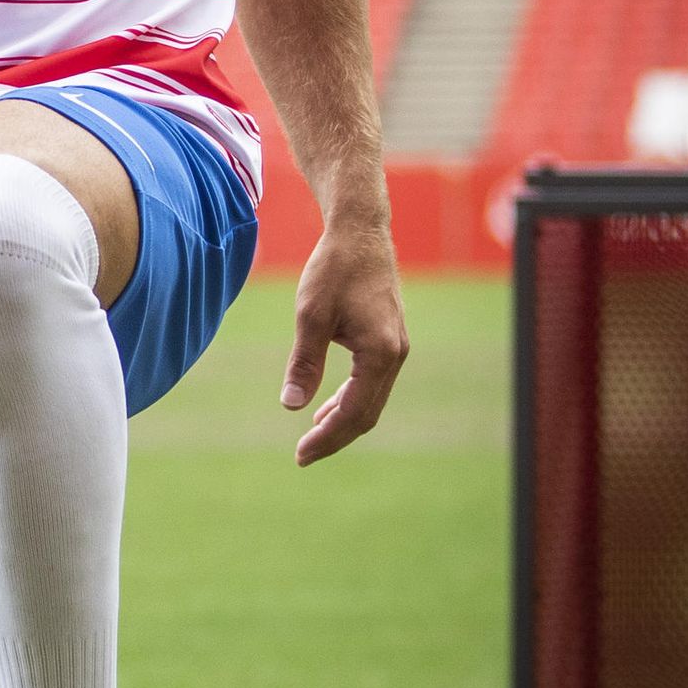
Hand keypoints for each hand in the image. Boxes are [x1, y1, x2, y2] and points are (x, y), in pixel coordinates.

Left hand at [281, 218, 408, 466]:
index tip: (300, 455)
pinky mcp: (390, 339)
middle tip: (302, 455)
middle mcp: (395, 355)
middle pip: (367, 414)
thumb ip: (304, 363)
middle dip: (335, 437)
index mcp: (379, 353)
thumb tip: (291, 406)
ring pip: (372, 400)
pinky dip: (351, 400)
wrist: (360, 232)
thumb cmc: (334, 268)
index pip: (353, 412)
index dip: (327, 438)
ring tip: (312, 436)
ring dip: (343, 421)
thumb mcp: (311, 315)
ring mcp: (396, 347)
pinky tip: (327, 406)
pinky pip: (373, 383)